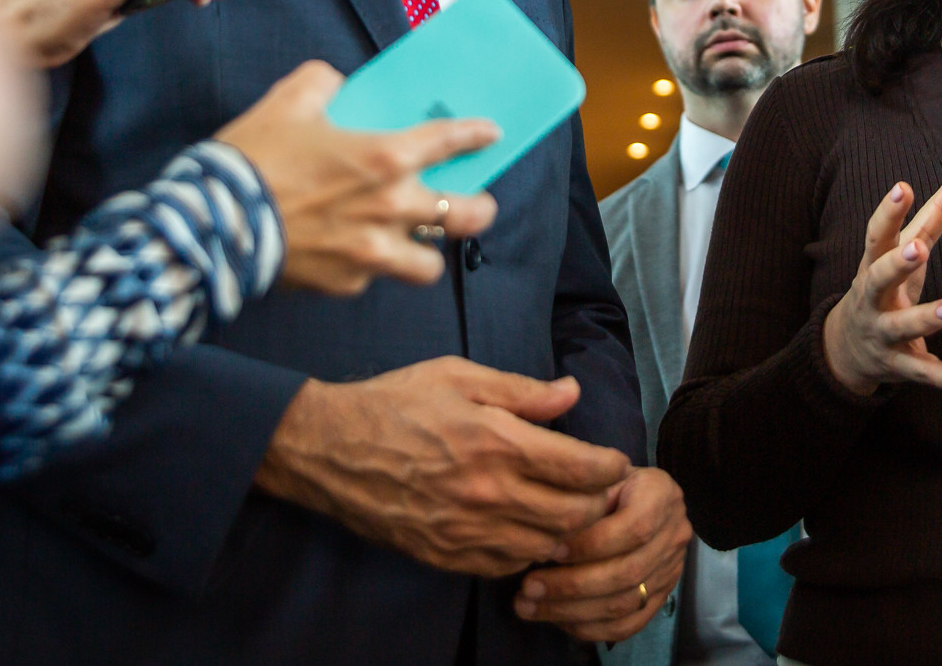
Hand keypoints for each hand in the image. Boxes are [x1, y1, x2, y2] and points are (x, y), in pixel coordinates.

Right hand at [215, 61, 498, 290]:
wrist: (213, 224)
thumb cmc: (253, 158)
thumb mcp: (288, 101)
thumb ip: (322, 83)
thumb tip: (335, 82)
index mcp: (385, 157)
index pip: (450, 140)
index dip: (477, 135)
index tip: (492, 134)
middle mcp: (392, 206)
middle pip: (467, 216)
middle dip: (480, 208)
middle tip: (476, 203)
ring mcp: (374, 251)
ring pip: (430, 265)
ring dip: (427, 251)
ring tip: (416, 242)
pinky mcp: (348, 283)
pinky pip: (375, 277)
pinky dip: (370, 266)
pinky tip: (354, 253)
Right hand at [254, 358, 631, 576]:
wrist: (328, 448)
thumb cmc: (394, 403)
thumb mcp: (459, 376)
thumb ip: (522, 391)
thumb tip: (572, 393)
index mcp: (496, 443)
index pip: (581, 469)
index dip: (610, 467)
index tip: (613, 461)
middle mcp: (487, 493)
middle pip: (573, 515)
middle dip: (597, 502)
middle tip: (599, 488)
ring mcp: (465, 531)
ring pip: (544, 546)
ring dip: (566, 531)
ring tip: (568, 510)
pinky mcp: (444, 555)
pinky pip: (505, 565)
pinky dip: (527, 551)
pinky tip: (526, 529)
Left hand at [514, 467, 690, 643]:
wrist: (640, 497)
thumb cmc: (608, 482)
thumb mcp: (597, 476)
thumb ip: (581, 497)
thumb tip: (546, 532)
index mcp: (661, 496)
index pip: (634, 528)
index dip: (591, 544)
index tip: (550, 550)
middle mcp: (673, 535)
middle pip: (627, 572)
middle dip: (572, 585)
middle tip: (528, 587)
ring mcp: (670, 571)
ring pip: (624, 604)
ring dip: (572, 611)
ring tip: (530, 607)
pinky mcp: (660, 598)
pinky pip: (627, 625)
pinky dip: (589, 628)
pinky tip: (556, 620)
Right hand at [821, 170, 941, 397]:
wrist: (845, 349)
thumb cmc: (885, 287)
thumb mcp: (905, 252)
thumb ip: (934, 215)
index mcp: (873, 265)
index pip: (877, 236)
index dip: (889, 211)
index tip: (903, 186)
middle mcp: (873, 299)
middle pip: (879, 279)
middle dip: (897, 264)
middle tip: (917, 248)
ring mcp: (884, 333)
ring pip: (903, 327)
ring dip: (927, 319)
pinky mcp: (900, 365)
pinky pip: (925, 373)